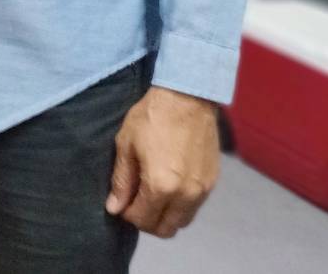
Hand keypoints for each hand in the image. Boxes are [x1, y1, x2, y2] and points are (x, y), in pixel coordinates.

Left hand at [106, 86, 220, 237]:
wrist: (187, 98)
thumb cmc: (151, 118)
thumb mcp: (126, 145)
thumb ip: (121, 181)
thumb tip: (114, 209)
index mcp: (161, 186)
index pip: (142, 220)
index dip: (127, 214)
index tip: (121, 201)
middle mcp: (186, 195)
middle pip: (165, 229)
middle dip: (147, 221)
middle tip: (135, 201)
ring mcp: (202, 190)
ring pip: (182, 221)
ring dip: (165, 216)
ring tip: (152, 194)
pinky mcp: (212, 182)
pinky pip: (194, 207)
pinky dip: (180, 205)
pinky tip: (169, 186)